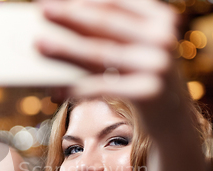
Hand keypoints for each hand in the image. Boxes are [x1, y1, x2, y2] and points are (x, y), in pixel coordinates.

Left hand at [36, 0, 178, 103]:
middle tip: (42, 10)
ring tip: (39, 44)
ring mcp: (158, 65)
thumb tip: (62, 26)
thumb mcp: (135, 51)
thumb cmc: (143, 78)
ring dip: (65, 49)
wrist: (173, 118)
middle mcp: (162, 38)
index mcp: (160, 19)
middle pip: (104, 24)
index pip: (115, 3)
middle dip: (69, 16)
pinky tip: (56, 88)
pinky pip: (102, 86)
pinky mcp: (149, 92)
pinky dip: (76, 87)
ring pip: (99, 54)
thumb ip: (109, 36)